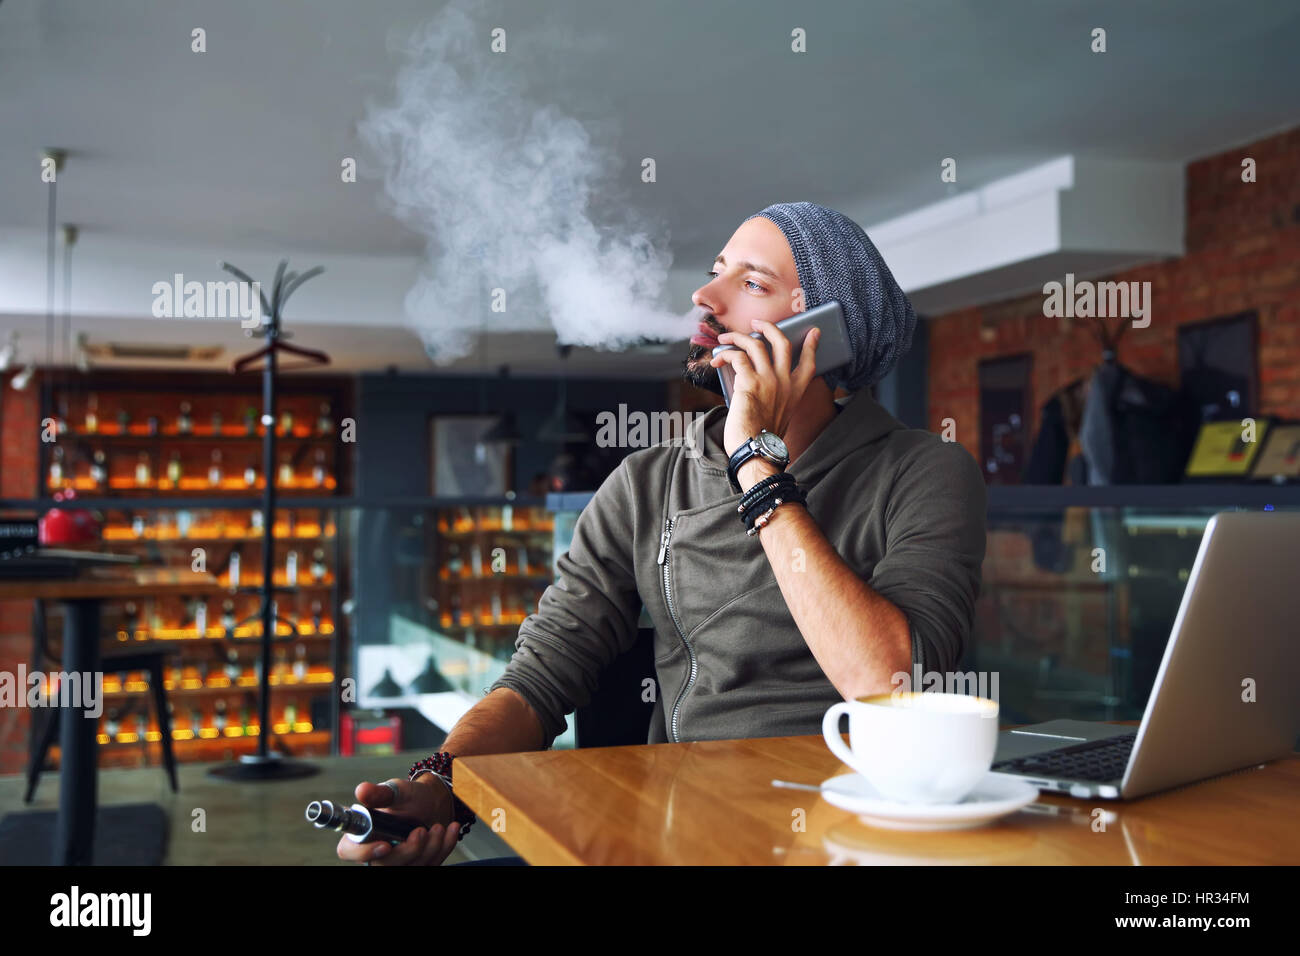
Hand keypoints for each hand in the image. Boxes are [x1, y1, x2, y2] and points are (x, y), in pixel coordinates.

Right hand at [335, 776, 460, 865]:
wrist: (433, 802)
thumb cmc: (410, 796)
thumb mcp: (397, 791)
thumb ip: (380, 793)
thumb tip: (362, 790)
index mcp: (362, 834)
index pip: (350, 850)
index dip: (364, 852)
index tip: (385, 845)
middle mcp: (376, 852)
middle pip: (385, 865)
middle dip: (408, 851)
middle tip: (421, 831)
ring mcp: (398, 862)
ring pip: (411, 867)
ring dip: (430, 848)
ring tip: (439, 827)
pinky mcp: (418, 865)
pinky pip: (432, 864)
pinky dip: (444, 847)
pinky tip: (450, 830)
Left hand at [710, 319, 820, 465]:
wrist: (756, 452)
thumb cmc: (762, 439)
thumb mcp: (780, 416)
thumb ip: (777, 398)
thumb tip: (759, 385)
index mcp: (795, 391)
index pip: (809, 363)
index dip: (811, 345)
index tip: (813, 332)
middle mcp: (785, 382)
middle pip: (781, 342)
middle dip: (768, 326)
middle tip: (756, 322)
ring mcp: (769, 380)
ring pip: (755, 343)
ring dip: (737, 337)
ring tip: (726, 338)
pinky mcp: (749, 383)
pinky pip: (737, 357)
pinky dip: (725, 355)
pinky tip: (718, 360)